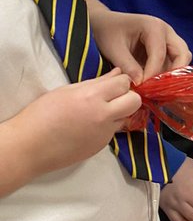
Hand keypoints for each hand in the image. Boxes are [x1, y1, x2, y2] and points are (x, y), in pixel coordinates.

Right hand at [5, 70, 141, 188]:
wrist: (29, 147)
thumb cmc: (42, 114)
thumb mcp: (67, 91)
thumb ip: (96, 82)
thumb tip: (116, 73)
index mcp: (92, 97)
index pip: (124, 82)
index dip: (120, 81)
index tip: (113, 82)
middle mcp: (103, 116)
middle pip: (135, 101)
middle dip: (128, 96)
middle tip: (114, 97)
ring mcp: (103, 133)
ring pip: (126, 117)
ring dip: (118, 112)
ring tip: (98, 112)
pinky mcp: (100, 147)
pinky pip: (112, 131)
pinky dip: (106, 126)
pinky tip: (88, 126)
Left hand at [87, 0, 190, 83]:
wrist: (105, 24)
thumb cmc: (107, 32)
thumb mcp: (113, 49)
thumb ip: (127, 66)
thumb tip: (140, 85)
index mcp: (154, 26)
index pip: (160, 54)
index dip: (153, 74)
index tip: (142, 89)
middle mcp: (166, 31)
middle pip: (182, 54)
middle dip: (174, 74)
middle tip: (159, 90)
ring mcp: (168, 39)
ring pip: (181, 59)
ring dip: (172, 75)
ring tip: (155, 89)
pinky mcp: (165, 48)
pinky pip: (173, 62)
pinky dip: (167, 75)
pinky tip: (153, 85)